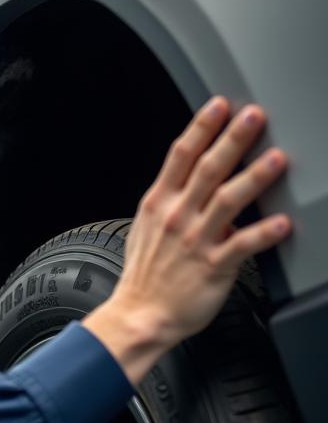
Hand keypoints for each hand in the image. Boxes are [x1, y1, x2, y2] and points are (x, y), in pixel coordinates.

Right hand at [84, 98, 291, 383]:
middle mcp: (178, 218)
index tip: (220, 105)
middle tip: (254, 116)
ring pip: (228, 201)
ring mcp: (196, 241)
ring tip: (276, 158)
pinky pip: (242, 245)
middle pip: (208, 169)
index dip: (201, 127)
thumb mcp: (144, 229)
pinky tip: (283, 223)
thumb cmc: (143, 278)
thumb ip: (168, 203)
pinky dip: (264, 233)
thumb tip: (189, 182)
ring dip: (254, 177)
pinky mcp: (213, 267)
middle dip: (232, 139)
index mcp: (159, 205)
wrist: (139, 316)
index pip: (180, 156)